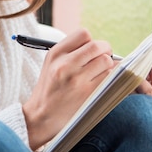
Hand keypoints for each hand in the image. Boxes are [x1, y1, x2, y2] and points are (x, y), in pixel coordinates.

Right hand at [23, 28, 114, 149]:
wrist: (41, 117)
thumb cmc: (50, 90)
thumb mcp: (51, 64)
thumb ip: (70, 51)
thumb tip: (99, 45)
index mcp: (55, 53)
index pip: (83, 34)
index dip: (92, 41)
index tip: (93, 50)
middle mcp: (65, 64)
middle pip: (97, 46)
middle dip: (106, 51)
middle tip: (104, 59)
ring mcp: (76, 79)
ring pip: (106, 62)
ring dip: (109, 67)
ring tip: (100, 74)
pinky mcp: (87, 94)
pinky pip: (109, 78)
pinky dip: (111, 79)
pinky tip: (103, 84)